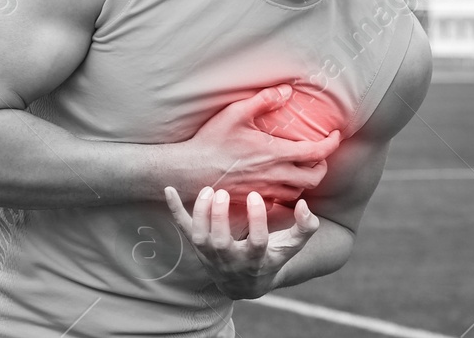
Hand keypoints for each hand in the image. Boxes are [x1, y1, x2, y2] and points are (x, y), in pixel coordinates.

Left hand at [164, 186, 320, 299]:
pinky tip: (169, 189)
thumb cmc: (272, 258)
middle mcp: (230, 260)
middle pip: (220, 242)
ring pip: (200, 237)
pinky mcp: (198, 247)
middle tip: (222, 193)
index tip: (255, 196)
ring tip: (209, 190)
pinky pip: (183, 229)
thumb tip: (304, 205)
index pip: (256, 242)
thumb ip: (305, 228)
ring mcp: (211, 255)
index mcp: (255, 259)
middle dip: (218, 218)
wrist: (245, 282)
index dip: (256, 219)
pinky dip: (175, 210)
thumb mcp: (291, 247)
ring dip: (200, 214)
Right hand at [168, 85, 341, 204]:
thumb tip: (287, 91)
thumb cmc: (212, 142)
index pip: (317, 152)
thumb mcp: (236, 113)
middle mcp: (275, 175)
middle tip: (318, 153)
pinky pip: (281, 199)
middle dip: (322, 165)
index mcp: (275, 154)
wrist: (189, 171)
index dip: (332, 143)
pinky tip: (279, 179)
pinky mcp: (255, 199)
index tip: (335, 135)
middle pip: (315, 177)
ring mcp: (265, 190)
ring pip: (299, 191)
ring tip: (300, 166)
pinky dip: (288, 190)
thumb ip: (264, 100)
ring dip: (305, 178)